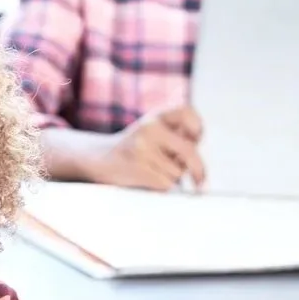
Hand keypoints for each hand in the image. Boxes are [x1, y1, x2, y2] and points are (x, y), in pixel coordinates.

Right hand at [89, 106, 204, 190]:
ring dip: (172, 177)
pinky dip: (163, 186)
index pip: (187, 113)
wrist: (97, 158)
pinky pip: (166, 183)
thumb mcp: (151, 132)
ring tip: (154, 171)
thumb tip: (198, 165)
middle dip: (198, 169)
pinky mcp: (138, 167)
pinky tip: (148, 180)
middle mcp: (150, 128)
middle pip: (188, 151)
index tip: (195, 139)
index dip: (197, 128)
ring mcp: (143, 148)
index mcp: (155, 117)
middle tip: (201, 182)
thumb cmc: (132, 148)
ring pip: (177, 172)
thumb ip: (176, 138)